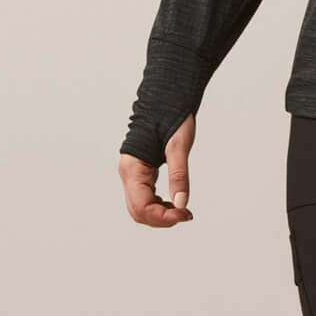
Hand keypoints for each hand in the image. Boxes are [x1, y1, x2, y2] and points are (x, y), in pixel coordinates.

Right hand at [119, 111, 195, 226]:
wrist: (166, 96)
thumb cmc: (171, 115)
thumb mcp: (179, 146)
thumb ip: (179, 175)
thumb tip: (181, 203)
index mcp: (133, 168)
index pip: (142, 206)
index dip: (163, 217)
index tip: (185, 214)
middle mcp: (128, 173)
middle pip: (138, 211)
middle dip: (161, 219)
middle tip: (186, 214)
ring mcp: (133, 173)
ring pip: (140, 207)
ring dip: (159, 214)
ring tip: (182, 209)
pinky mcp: (141, 171)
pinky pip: (144, 197)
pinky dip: (158, 205)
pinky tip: (174, 201)